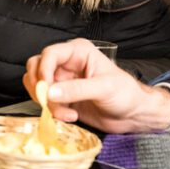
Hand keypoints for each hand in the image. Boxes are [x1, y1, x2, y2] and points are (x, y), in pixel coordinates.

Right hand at [24, 38, 169, 132]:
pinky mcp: (62, 98)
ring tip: (67, 114)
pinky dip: (52, 112)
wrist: (133, 115)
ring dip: (47, 103)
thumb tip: (50, 92)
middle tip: (50, 103)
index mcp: (78, 52)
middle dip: (41, 88)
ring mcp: (63, 81)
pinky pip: (45, 102)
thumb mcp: (104, 89)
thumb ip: (77, 90)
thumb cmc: (125, 94)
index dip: (43, 70)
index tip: (46, 88)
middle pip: (36, 68)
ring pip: (38, 87)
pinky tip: (71, 116)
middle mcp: (67, 63)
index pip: (49, 54)